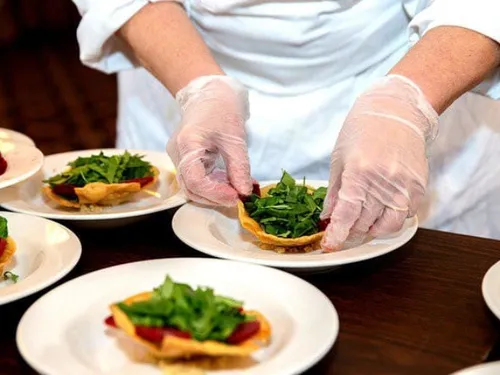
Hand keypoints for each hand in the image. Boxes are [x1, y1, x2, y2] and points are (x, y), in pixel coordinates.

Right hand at [167, 75, 252, 205]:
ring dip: (214, 194)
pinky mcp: (185, 159)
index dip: (215, 194)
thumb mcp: (235, 138)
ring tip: (236, 190)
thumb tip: (245, 193)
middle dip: (215, 198)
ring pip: (192, 187)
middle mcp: (177, 153)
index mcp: (187, 144)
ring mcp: (178, 157)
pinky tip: (229, 182)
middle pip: (191, 188)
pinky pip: (196, 179)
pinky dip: (212, 185)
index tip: (236, 197)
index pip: (195, 180)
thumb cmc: (222, 109)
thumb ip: (239, 168)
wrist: (210, 93)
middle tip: (238, 198)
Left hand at [320, 75, 438, 251]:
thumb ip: (335, 192)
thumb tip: (328, 217)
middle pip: (365, 222)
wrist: (396, 111)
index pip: (347, 214)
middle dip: (350, 231)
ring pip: (387, 226)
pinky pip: (405, 215)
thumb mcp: (339, 158)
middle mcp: (384, 181)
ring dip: (371, 230)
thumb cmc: (362, 130)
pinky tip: (380, 212)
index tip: (329, 246)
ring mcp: (404, 185)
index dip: (337, 234)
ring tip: (361, 224)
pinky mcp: (419, 186)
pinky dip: (390, 220)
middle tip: (342, 230)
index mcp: (359, 172)